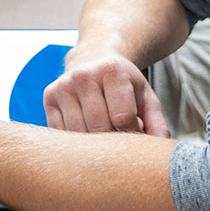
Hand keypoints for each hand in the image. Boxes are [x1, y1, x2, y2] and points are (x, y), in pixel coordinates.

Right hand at [43, 49, 169, 136]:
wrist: (93, 58)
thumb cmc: (123, 83)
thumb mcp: (146, 97)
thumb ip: (157, 124)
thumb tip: (160, 152)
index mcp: (112, 70)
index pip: (122, 119)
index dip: (132, 133)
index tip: (134, 130)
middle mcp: (84, 75)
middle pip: (98, 128)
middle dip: (112, 140)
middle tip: (119, 136)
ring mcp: (63, 85)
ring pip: (78, 133)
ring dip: (92, 142)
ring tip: (103, 133)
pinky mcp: (49, 96)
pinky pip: (60, 132)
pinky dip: (74, 140)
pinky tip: (85, 131)